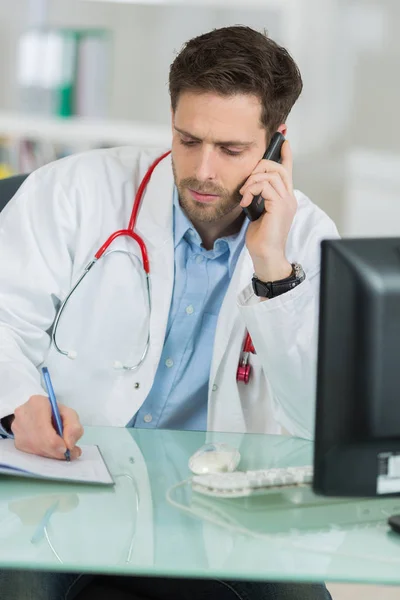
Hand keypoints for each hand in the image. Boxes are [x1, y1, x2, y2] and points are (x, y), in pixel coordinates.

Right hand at [11, 395, 83, 459]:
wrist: (38, 413)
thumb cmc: (55, 413)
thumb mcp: (69, 414)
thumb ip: (74, 427)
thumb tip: (69, 444)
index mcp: (37, 403)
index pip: (44, 429)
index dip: (56, 443)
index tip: (67, 448)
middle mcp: (23, 415)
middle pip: (40, 442)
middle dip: (57, 451)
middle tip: (69, 453)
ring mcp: (17, 428)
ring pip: (36, 449)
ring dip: (51, 453)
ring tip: (61, 448)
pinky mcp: (17, 441)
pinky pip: (32, 453)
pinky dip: (45, 453)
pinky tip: (50, 447)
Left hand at [240, 140, 296, 281]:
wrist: (266, 255)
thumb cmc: (261, 237)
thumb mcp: (257, 211)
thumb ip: (258, 196)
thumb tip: (249, 185)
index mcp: (285, 197)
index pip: (289, 170)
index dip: (286, 154)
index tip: (284, 139)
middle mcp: (289, 197)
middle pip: (278, 167)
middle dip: (259, 168)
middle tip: (246, 183)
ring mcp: (287, 201)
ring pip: (272, 174)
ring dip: (252, 180)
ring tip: (244, 194)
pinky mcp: (280, 206)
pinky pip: (266, 186)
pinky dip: (252, 190)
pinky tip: (246, 201)